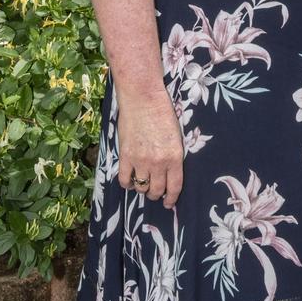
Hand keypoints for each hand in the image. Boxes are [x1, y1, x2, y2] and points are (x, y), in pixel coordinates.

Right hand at [117, 88, 184, 208]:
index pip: (174, 186)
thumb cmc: (162, 112)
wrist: (143, 98)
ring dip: (142, 188)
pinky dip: (127, 183)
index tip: (168, 202)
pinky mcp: (125, 156)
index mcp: (174, 157)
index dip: (171, 198)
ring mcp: (140, 160)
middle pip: (156, 190)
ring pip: (141, 187)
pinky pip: (124, 180)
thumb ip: (173, 155)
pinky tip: (129, 179)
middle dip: (156, 194)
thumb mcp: (176, 135)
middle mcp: (158, 162)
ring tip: (142, 184)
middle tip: (155, 192)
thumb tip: (169, 172)